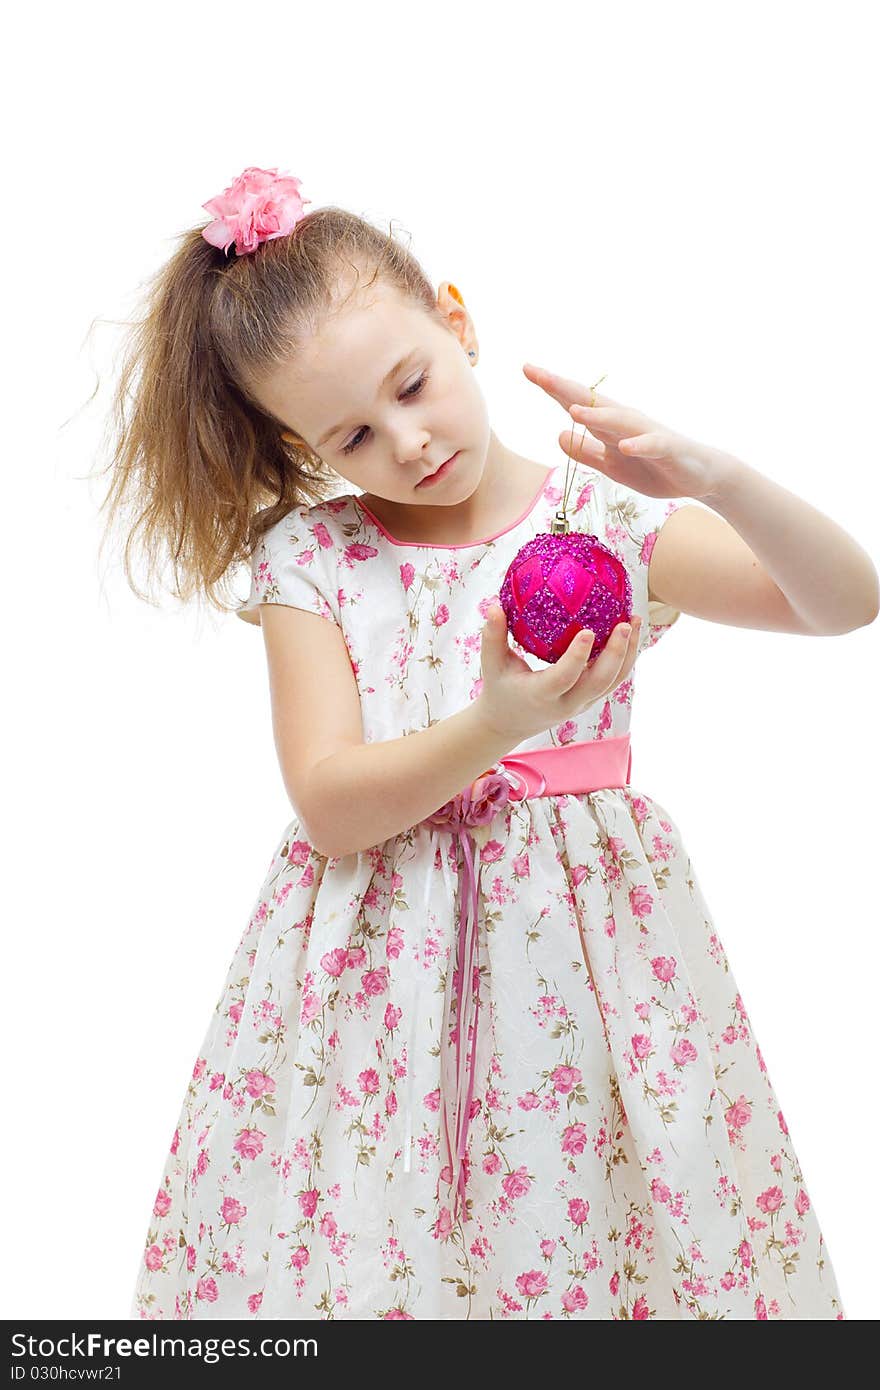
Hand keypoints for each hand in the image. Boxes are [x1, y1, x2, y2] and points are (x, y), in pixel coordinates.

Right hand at [476, 604, 641, 744]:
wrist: (510, 722)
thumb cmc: (500, 689)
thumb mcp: (492, 665)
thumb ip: (493, 637)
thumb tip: (494, 606)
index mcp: (542, 695)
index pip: (564, 677)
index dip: (578, 656)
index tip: (588, 631)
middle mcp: (567, 703)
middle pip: (600, 682)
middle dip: (616, 653)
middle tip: (625, 623)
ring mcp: (583, 702)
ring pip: (614, 681)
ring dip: (629, 653)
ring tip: (635, 621)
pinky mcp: (591, 698)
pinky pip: (613, 679)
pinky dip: (625, 657)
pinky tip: (629, 632)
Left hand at [523, 362, 724, 502]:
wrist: (699, 476)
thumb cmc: (653, 467)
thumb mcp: (611, 466)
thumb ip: (586, 452)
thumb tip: (558, 435)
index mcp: (610, 426)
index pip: (576, 402)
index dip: (552, 388)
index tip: (528, 369)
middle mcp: (626, 422)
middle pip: (592, 402)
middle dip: (564, 388)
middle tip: (538, 373)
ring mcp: (648, 433)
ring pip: (620, 421)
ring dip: (598, 415)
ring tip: (573, 410)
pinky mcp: (669, 449)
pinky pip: (652, 445)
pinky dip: (639, 444)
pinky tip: (624, 445)